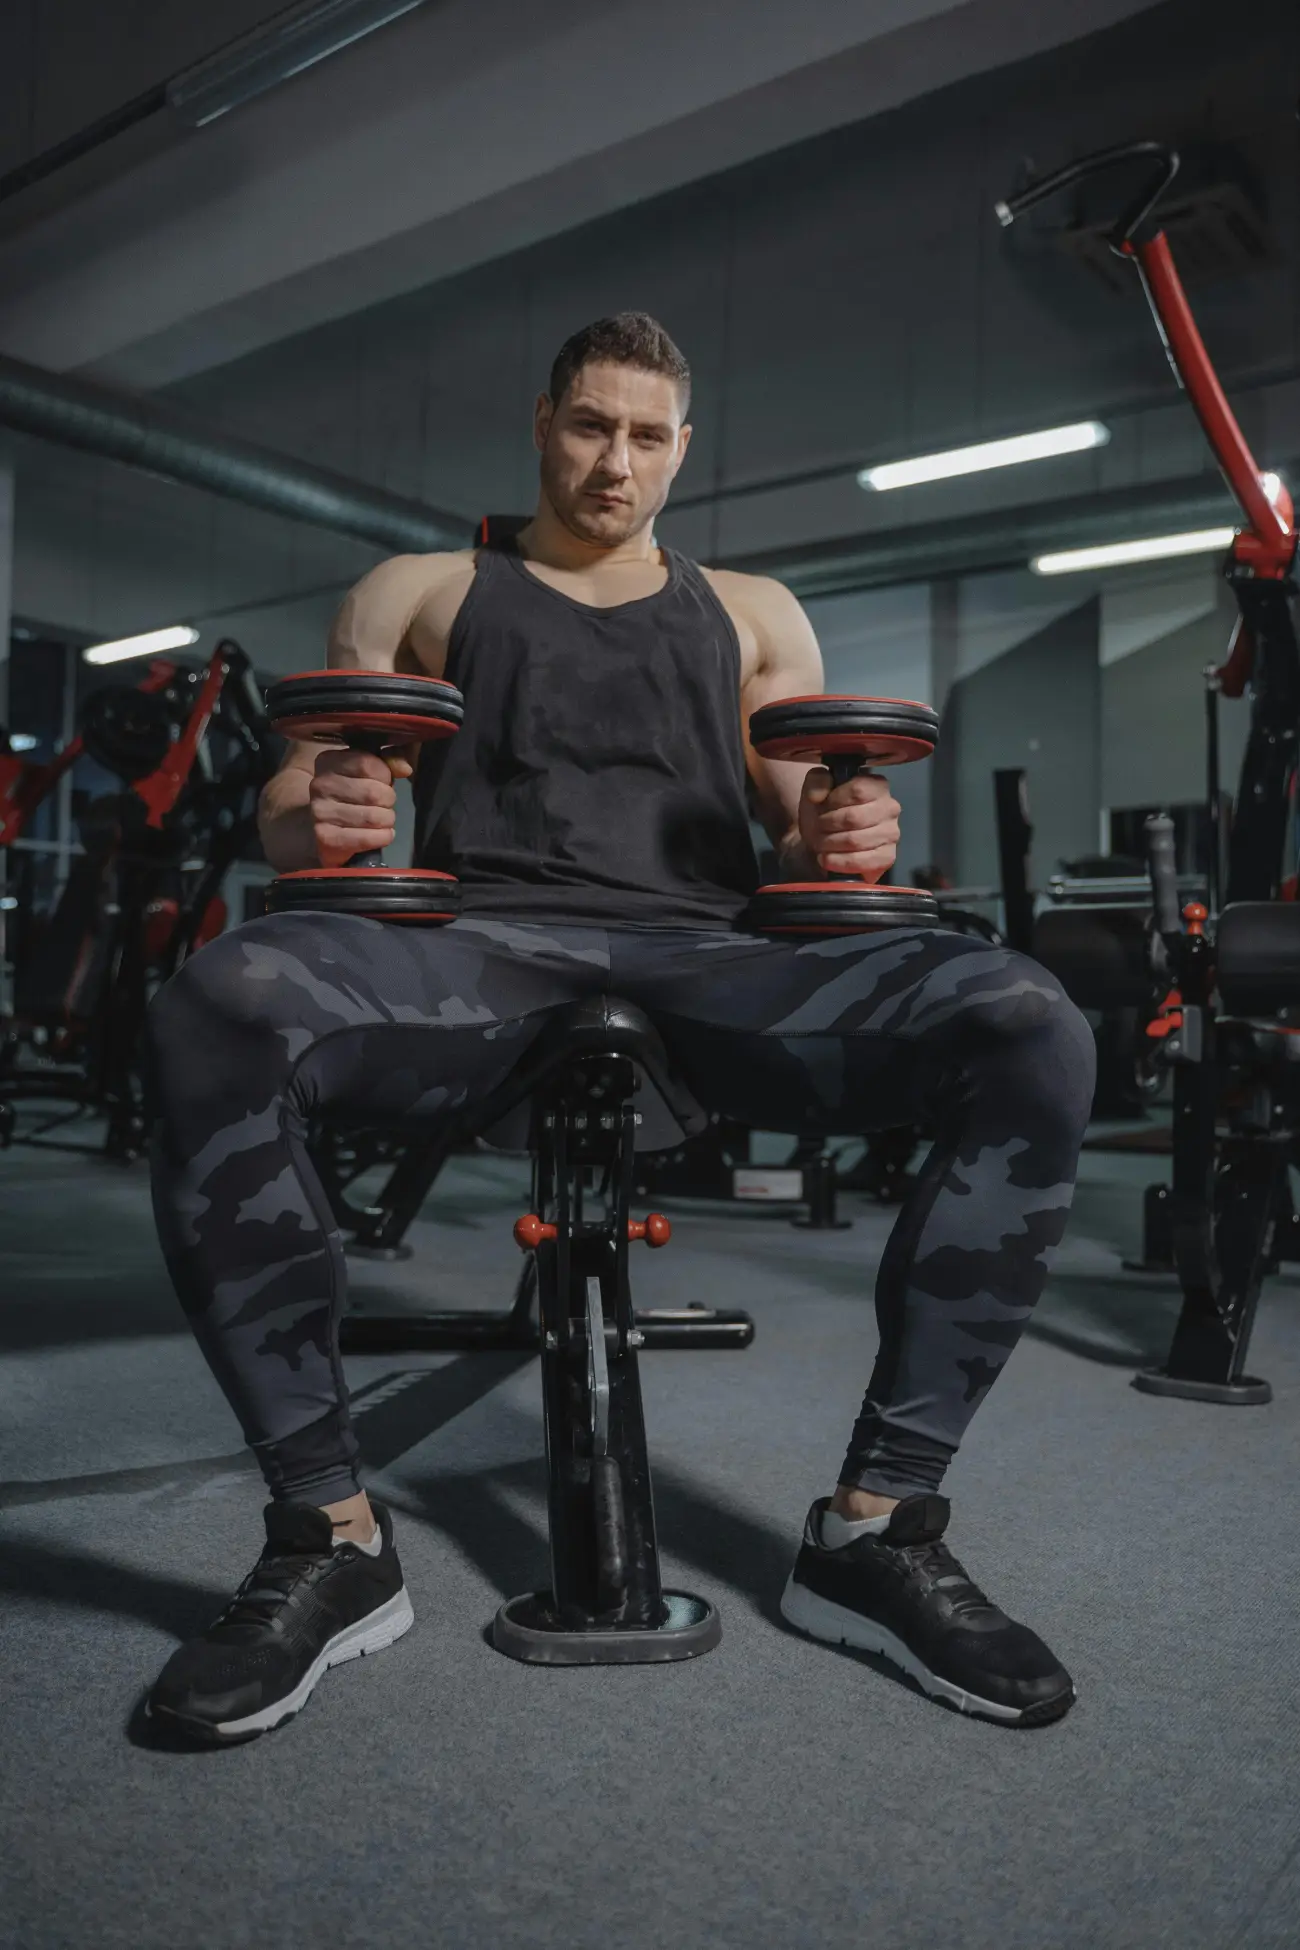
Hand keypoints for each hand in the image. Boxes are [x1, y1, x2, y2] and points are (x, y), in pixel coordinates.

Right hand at [309, 748, 412, 866]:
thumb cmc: (355, 796)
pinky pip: (367, 838)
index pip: (367, 764)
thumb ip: (389, 764)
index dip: (385, 776)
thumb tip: (405, 768)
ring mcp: (320, 811)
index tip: (383, 783)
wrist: (331, 831)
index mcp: (329, 761)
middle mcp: (320, 785)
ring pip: (373, 817)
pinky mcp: (325, 837)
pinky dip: (382, 838)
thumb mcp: (371, 773)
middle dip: (388, 801)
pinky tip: (381, 835)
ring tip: (382, 821)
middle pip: (373, 792)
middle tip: (384, 806)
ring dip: (387, 821)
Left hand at [798, 767, 899, 881]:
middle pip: (854, 818)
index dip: (834, 801)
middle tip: (819, 828)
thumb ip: (816, 782)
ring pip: (855, 840)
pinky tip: (828, 858)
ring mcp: (891, 834)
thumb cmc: (824, 813)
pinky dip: (837, 862)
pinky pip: (860, 861)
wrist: (823, 841)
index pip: (857, 790)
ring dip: (830, 844)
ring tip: (822, 843)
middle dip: (828, 825)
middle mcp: (890, 808)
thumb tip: (818, 795)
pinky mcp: (887, 857)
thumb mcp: (815, 790)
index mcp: (877, 786)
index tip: (823, 807)